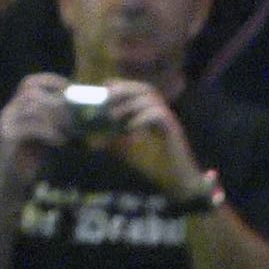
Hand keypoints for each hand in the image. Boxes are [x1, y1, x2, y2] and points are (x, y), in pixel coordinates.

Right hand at [0, 73, 71, 191]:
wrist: (12, 183)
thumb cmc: (31, 159)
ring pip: (31, 108)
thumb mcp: (43, 135)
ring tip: (68, 130)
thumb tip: (79, 113)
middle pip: (31, 93)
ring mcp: (6, 124)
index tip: (69, 87)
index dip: (49, 80)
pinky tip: (60, 141)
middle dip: (55, 102)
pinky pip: (30, 128)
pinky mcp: (7, 138)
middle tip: (72, 116)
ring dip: (54, 118)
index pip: (28, 83)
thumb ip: (53, 122)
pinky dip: (49, 132)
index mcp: (16, 108)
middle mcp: (8, 112)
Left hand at [94, 80, 201, 197]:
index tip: (105, 87)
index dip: (123, 85)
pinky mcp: (174, 132)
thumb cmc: (154, 167)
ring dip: (130, 104)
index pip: (140, 89)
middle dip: (125, 88)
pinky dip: (142, 118)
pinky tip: (130, 127)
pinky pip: (160, 115)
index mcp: (152, 114)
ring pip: (152, 100)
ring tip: (113, 115)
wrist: (177, 183)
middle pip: (147, 89)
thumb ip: (113, 141)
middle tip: (107, 96)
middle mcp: (162, 114)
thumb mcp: (126, 150)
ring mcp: (170, 122)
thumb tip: (91, 141)